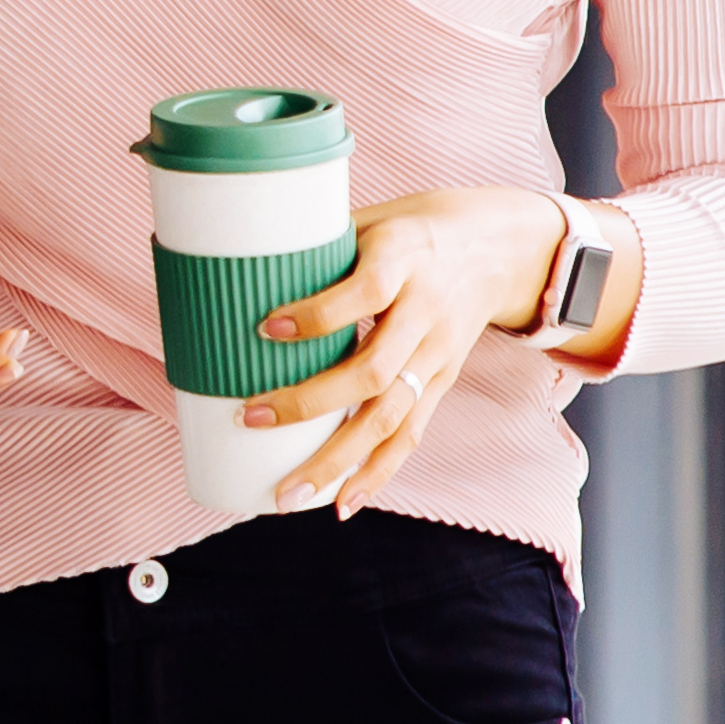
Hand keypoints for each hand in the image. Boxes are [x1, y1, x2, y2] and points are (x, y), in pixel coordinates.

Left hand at [243, 188, 565, 515]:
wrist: (497, 247)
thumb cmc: (410, 230)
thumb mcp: (369, 220)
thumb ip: (314, 247)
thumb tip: (227, 259)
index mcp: (403, 261)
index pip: (364, 292)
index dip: (316, 314)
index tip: (264, 328)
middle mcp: (425, 313)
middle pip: (374, 371)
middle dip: (309, 403)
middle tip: (248, 417)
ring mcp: (437, 355)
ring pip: (390, 416)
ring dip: (337, 459)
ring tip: (289, 493)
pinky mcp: (442, 382)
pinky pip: (411, 434)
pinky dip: (377, 473)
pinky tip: (341, 503)